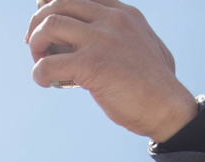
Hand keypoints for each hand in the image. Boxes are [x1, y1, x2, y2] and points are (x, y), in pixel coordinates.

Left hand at [26, 0, 198, 142]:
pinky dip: (39, 73)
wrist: (169, 109)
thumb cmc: (156, 86)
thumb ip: (124, 36)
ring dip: (35, 45)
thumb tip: (100, 43)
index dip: (52, 8)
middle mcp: (111, 19)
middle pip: (57, 4)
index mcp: (123, 13)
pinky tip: (45, 83)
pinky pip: (49, 63)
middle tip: (36, 48)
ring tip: (40, 63)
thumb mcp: (146, 46)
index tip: (45, 27)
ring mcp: (101, 39)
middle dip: (37, 25)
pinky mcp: (92, 64)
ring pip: (48, 25)